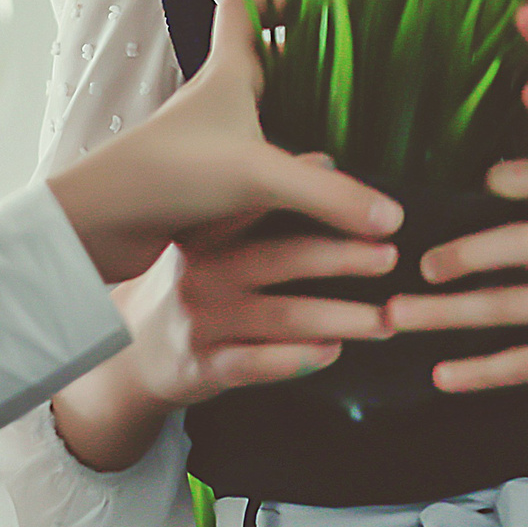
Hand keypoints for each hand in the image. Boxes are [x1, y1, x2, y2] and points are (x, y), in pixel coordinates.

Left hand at [51, 0, 402, 282]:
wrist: (98, 227)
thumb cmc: (170, 175)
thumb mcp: (260, 176)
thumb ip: (331, 195)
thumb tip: (395, 217)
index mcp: (225, 74)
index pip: (244, 10)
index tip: (321, 6)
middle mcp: (213, 102)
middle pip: (262, 65)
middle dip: (308, 68)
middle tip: (354, 82)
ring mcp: (205, 144)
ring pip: (260, 118)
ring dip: (298, 124)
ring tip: (348, 140)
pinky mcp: (200, 185)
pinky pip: (252, 166)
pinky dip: (281, 173)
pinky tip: (311, 199)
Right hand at [121, 205, 396, 411]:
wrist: (137, 355)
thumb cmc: (195, 284)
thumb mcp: (214, 238)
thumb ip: (267, 203)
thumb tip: (325, 161)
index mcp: (209, 231)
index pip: (267, 208)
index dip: (321, 203)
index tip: (372, 208)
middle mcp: (202, 271)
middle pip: (283, 259)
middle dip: (342, 258)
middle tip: (390, 258)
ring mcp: (201, 320)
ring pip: (282, 317)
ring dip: (340, 318)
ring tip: (385, 320)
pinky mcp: (204, 365)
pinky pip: (258, 363)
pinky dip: (299, 359)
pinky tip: (333, 352)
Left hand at [383, 158, 527, 405]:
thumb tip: (454, 228)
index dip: (521, 176)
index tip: (486, 178)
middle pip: (525, 242)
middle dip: (469, 251)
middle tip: (421, 266)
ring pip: (508, 305)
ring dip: (445, 312)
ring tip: (398, 317)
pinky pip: (523, 363)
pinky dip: (478, 371)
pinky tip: (442, 376)